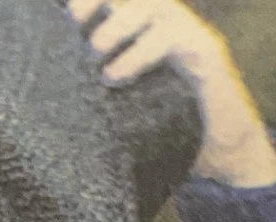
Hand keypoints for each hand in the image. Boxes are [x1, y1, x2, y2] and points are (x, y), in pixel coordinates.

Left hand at [67, 0, 275, 189]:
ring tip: (95, 53)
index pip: (117, 2)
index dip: (90, 2)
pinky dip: (141, 53)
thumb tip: (49, 109)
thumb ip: (99, 98)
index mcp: (145, 32)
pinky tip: (115, 76)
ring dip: (119, 23)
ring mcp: (190, 34)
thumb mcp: (126, 112)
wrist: (226, 152)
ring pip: (154, 6)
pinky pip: (174, 38)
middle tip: (73, 23)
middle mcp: (167, 25)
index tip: (63, 15)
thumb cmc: (171, 133)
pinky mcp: (207, 52)